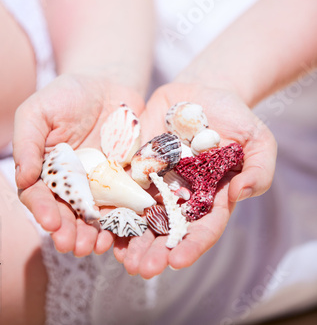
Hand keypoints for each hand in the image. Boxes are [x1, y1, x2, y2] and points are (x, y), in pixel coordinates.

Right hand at [13, 73, 143, 256]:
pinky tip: (121, 232)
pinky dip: (121, 219)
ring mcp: (98, 183)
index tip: (50, 222)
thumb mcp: (39, 110)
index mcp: (45, 169)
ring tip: (94, 246)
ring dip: (92, 234)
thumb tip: (22, 178)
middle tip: (73, 245)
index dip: (43, 210)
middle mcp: (70, 182)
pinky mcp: (124, 179)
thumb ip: (28, 142)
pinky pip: (123, 202)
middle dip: (68, 231)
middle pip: (66, 212)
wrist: (109, 84)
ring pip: (94, 215)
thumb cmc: (67, 95)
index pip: (39, 195)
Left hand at [114, 82, 276, 277]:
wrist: (204, 91)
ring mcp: (158, 179)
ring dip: (131, 237)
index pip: (203, 227)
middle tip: (142, 269)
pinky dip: (113, 203)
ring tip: (120, 256)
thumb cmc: (235, 117)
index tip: (178, 261)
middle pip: (168, 228)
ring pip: (142, 214)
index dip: (192, 245)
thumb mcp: (257, 139)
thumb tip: (243, 193)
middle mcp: (182, 194)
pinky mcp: (137, 162)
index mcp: (211, 196)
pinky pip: (123, 185)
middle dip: (155, 250)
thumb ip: (258, 168)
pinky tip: (102, 220)